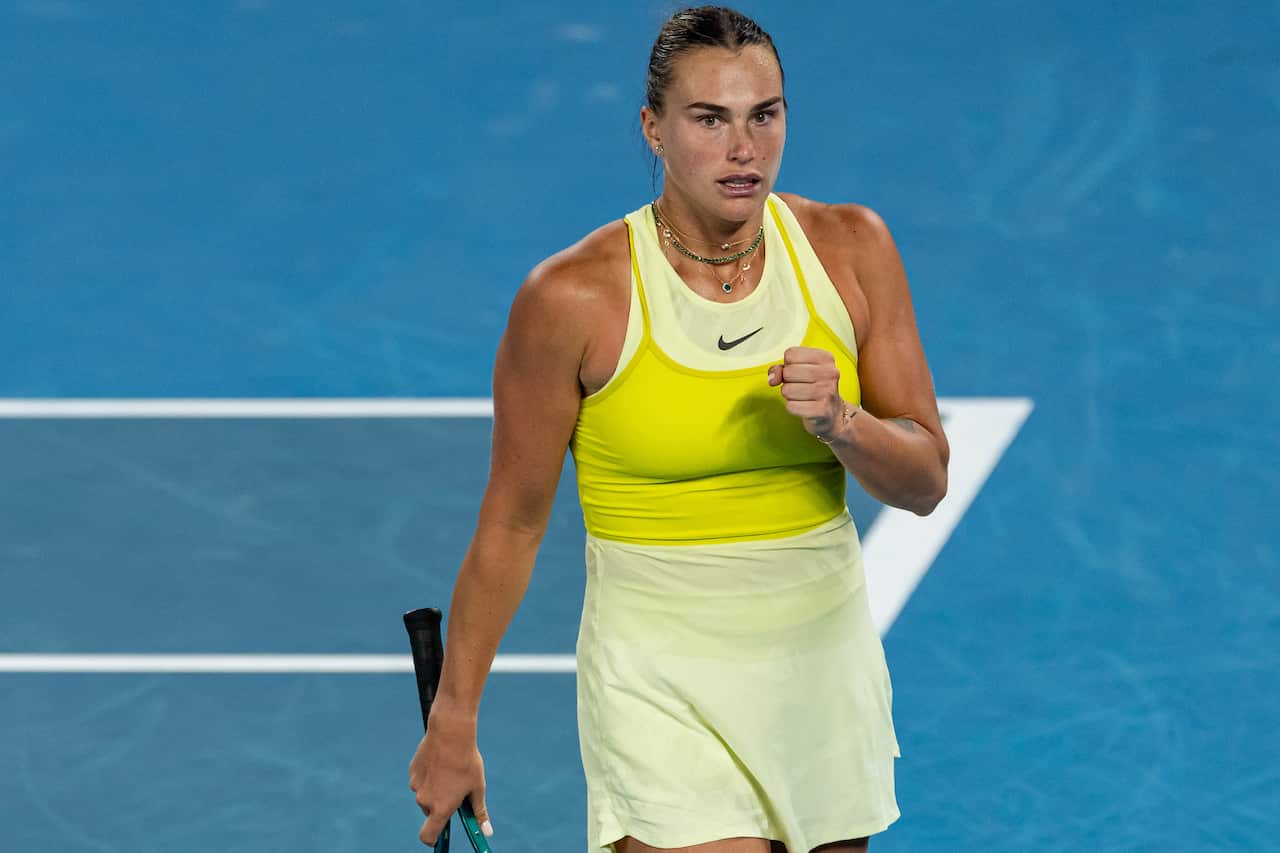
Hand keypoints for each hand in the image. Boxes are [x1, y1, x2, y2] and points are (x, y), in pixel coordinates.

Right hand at [408, 704, 491, 846]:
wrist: (450, 733)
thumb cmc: (467, 761)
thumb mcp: (477, 787)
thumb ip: (478, 812)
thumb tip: (487, 832)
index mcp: (441, 808)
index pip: (428, 836)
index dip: (432, 840)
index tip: (439, 839)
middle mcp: (425, 800)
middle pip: (431, 812)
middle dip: (441, 805)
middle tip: (456, 790)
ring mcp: (416, 786)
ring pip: (426, 794)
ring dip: (436, 789)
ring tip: (450, 770)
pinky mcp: (413, 772)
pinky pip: (421, 780)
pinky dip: (429, 776)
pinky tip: (441, 761)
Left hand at [767, 346, 846, 439]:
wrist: (832, 414)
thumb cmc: (814, 388)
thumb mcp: (799, 371)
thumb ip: (781, 368)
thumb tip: (772, 379)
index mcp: (825, 357)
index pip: (791, 354)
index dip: (788, 365)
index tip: (799, 372)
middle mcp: (829, 373)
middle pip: (788, 372)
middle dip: (787, 381)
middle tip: (800, 386)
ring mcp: (827, 392)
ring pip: (787, 390)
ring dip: (789, 396)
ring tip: (802, 396)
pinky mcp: (822, 410)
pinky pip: (791, 406)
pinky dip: (793, 408)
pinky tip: (804, 406)